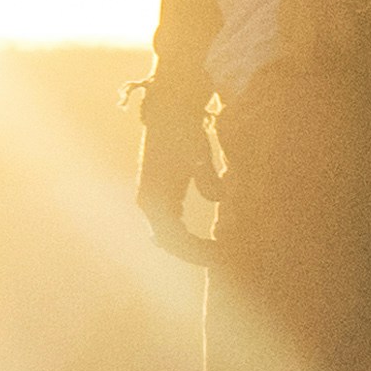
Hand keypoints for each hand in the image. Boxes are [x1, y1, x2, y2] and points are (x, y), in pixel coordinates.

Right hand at [136, 127, 220, 270]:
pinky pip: (169, 226)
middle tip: (223, 260)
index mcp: (153, 197)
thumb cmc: (184, 130)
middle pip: (169, 243)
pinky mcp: (157, 195)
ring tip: (217, 254)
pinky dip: (185, 237)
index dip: (196, 252)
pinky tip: (204, 241)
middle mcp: (147, 202)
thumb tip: (221, 198)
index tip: (220, 257)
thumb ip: (208, 177)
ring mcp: (150, 200)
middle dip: (194, 254)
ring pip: (167, 237)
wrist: (168, 110)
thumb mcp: (198, 152)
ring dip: (189, 247)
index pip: (173, 239)